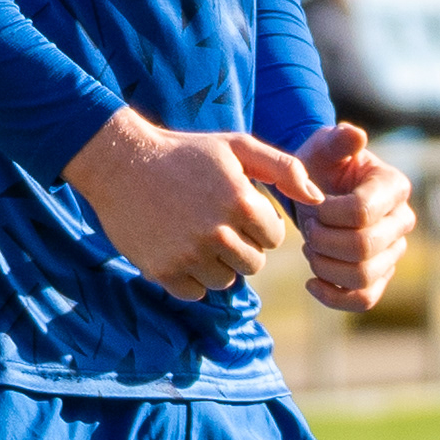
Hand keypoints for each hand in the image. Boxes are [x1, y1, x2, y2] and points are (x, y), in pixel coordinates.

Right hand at [63, 107, 308, 298]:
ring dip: (217, 264)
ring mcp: (188, 255)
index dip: (259, 223)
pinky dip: (190, 278)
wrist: (120, 163)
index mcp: (241, 202)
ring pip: (225, 281)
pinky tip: (178, 249)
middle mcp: (217, 232)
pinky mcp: (162, 272)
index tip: (237, 208)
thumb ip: (284, 168)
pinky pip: (195, 293)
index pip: (275, 237)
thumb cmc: (185, 153)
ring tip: (197, 235)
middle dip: (242, 247)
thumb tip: (318, 199)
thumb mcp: (237, 147)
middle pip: (253, 264)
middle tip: (217, 223)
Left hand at [294, 121, 416, 313]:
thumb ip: (337, 140)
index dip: (327, 214)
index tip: (310, 203)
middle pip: (364, 247)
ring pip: (362, 276)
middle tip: (307, 227)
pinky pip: (364, 300)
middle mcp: (402, 221)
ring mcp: (393, 252)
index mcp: (394, 186)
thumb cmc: (322, 166)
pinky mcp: (380, 277)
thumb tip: (354, 134)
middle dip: (324, 240)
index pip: (362, 212)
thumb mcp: (324, 147)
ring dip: (324, 265)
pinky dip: (334, 297)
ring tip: (310, 247)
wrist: (318, 191)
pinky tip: (312, 282)